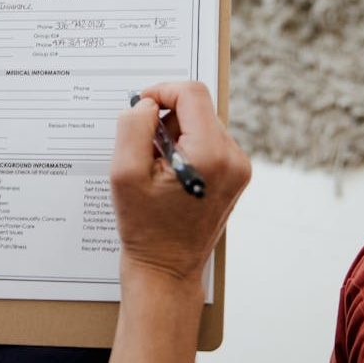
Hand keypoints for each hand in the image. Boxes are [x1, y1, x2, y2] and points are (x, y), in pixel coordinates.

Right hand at [109, 81, 250, 284]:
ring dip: (175, 136)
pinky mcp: (235, 176)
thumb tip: (146, 104)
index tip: (139, 108)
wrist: (166, 270)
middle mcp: (233, 158)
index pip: (191, 93)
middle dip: (166, 120)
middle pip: (197, 108)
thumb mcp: (125, 173)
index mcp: (211, 154)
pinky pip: (208, 142)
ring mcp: (238, 168)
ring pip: (202, 124)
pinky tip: (171, 177)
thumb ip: (133, 126)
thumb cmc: (144, 228)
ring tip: (158, 170)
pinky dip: (186, 148)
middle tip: (146, 152)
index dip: (161, 92)